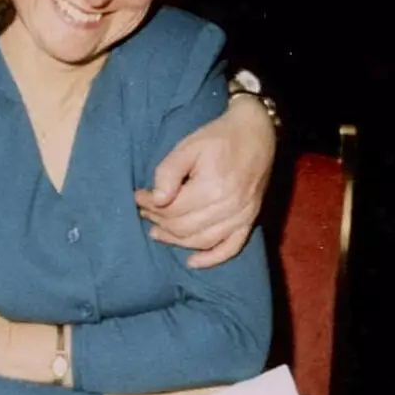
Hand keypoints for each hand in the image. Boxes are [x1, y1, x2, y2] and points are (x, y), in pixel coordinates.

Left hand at [135, 97, 275, 268]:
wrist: (256, 132)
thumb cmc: (219, 138)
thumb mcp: (188, 146)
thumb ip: (169, 172)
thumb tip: (155, 200)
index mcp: (212, 188)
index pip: (172, 208)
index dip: (150, 205)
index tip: (138, 197)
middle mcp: (228, 207)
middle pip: (184, 227)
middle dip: (159, 222)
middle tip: (145, 212)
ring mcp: (241, 217)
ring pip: (202, 240)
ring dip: (176, 241)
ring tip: (157, 232)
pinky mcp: (250, 221)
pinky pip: (230, 248)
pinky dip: (211, 259)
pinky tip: (192, 262)